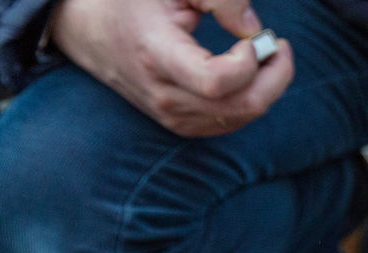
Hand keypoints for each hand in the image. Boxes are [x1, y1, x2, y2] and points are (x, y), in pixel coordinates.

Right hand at [52, 0, 293, 136]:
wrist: (89, 32)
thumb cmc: (132, 2)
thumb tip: (252, 27)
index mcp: (157, 55)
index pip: (216, 82)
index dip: (247, 62)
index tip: (252, 37)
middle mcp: (165, 95)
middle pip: (242, 105)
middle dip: (275, 75)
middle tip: (278, 45)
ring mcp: (172, 116)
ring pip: (242, 117)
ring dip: (267, 87)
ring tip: (264, 53)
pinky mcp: (181, 125)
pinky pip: (231, 122)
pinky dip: (251, 99)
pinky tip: (248, 73)